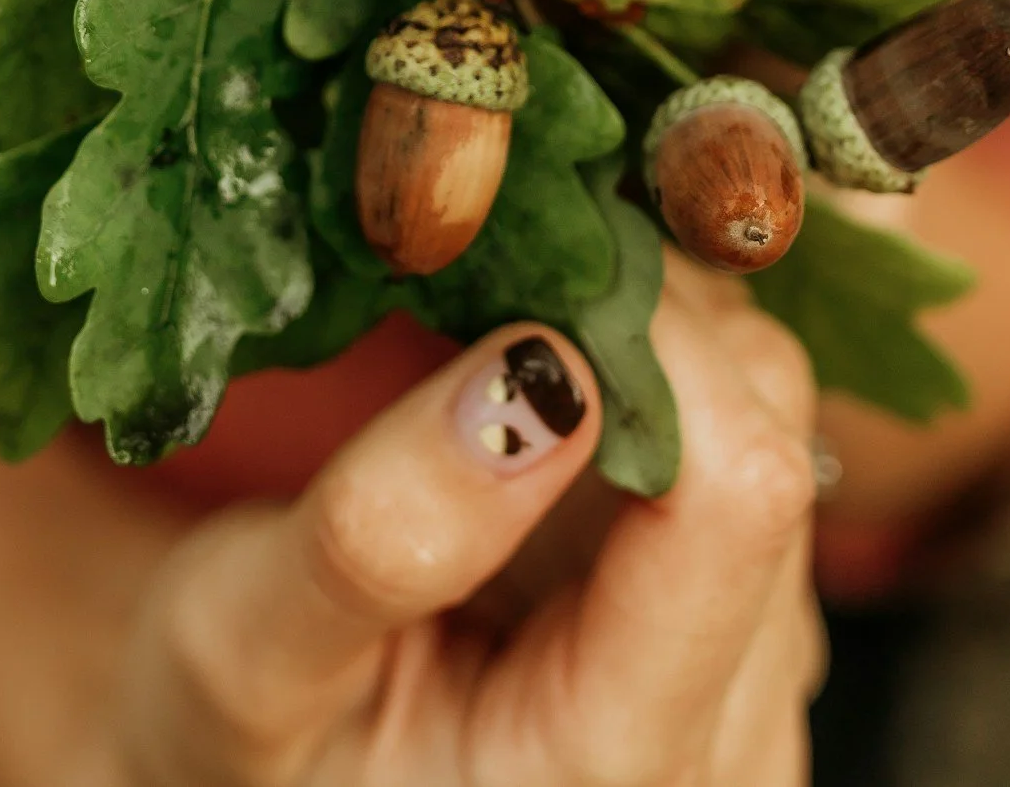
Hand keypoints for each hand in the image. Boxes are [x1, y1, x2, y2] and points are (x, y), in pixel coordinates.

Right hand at [121, 281, 821, 786]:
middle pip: (770, 443)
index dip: (647, 344)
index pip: (737, 496)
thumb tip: (534, 371)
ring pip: (775, 422)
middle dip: (644, 326)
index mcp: (621, 771)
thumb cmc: (234, 730)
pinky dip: (660, 377)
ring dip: (653, 341)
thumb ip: (378, 535)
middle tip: (497, 275)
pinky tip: (552, 382)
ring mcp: (754, 685)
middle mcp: (731, 740)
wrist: (265, 766)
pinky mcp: (746, 627)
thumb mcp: (243, 643)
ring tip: (507, 328)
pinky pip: (752, 441)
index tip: (518, 273)